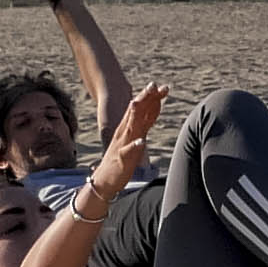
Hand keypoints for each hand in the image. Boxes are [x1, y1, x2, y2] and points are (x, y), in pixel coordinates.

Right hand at [88, 79, 168, 194]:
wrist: (104, 181)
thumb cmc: (121, 161)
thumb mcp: (135, 138)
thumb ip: (144, 124)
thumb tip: (154, 110)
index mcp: (129, 128)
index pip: (141, 109)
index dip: (152, 97)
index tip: (164, 86)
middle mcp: (124, 133)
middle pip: (136, 112)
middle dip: (144, 98)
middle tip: (153, 85)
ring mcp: (122, 145)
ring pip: (130, 126)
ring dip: (135, 115)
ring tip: (139, 103)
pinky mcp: (121, 159)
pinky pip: (128, 151)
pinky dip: (134, 146)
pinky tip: (141, 142)